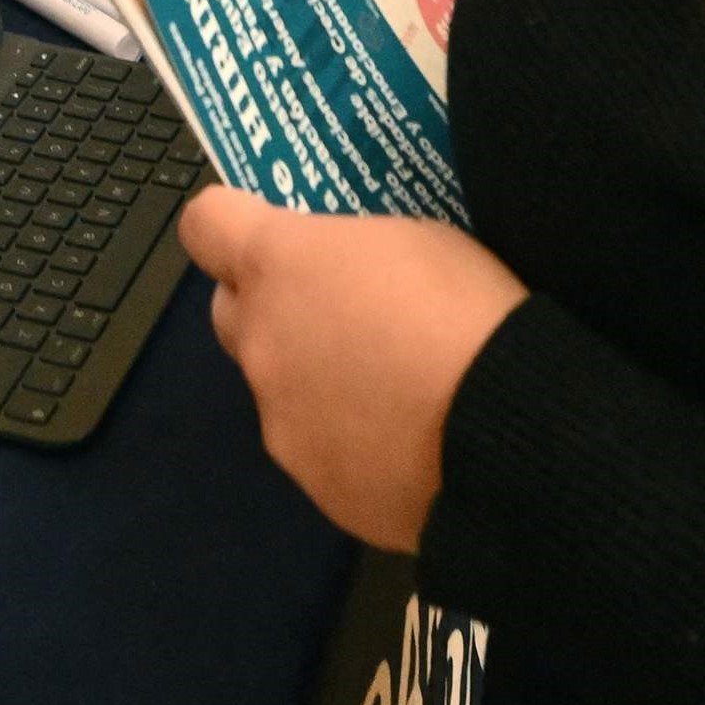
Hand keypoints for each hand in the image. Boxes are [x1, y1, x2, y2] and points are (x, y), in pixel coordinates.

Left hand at [182, 191, 526, 551]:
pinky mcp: (313, 483)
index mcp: (279, 265)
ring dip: (313, 380)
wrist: (499, 426)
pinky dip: (348, 441)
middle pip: (231, 311)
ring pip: (276, 387)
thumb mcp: (416, 238)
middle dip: (270, 307)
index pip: (205, 224)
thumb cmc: (464, 308)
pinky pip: (317, 449)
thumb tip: (338, 282)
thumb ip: (350, 256)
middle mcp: (261, 342)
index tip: (270, 228)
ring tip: (392, 391)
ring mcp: (280, 420)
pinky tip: (405, 443)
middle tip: (338, 313)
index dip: (231, 221)